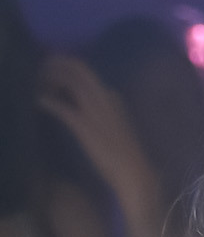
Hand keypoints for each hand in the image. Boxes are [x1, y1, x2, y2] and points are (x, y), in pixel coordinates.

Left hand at [37, 55, 159, 204]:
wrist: (133, 172)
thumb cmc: (126, 153)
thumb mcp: (119, 124)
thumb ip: (108, 109)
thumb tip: (97, 100)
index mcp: (112, 98)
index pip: (86, 72)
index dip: (66, 67)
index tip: (53, 71)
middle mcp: (104, 98)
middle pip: (77, 70)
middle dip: (56, 65)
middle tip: (41, 70)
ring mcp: (95, 110)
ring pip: (69, 83)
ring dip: (50, 79)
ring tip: (37, 84)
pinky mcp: (85, 125)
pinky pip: (62, 107)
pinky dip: (48, 102)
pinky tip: (39, 102)